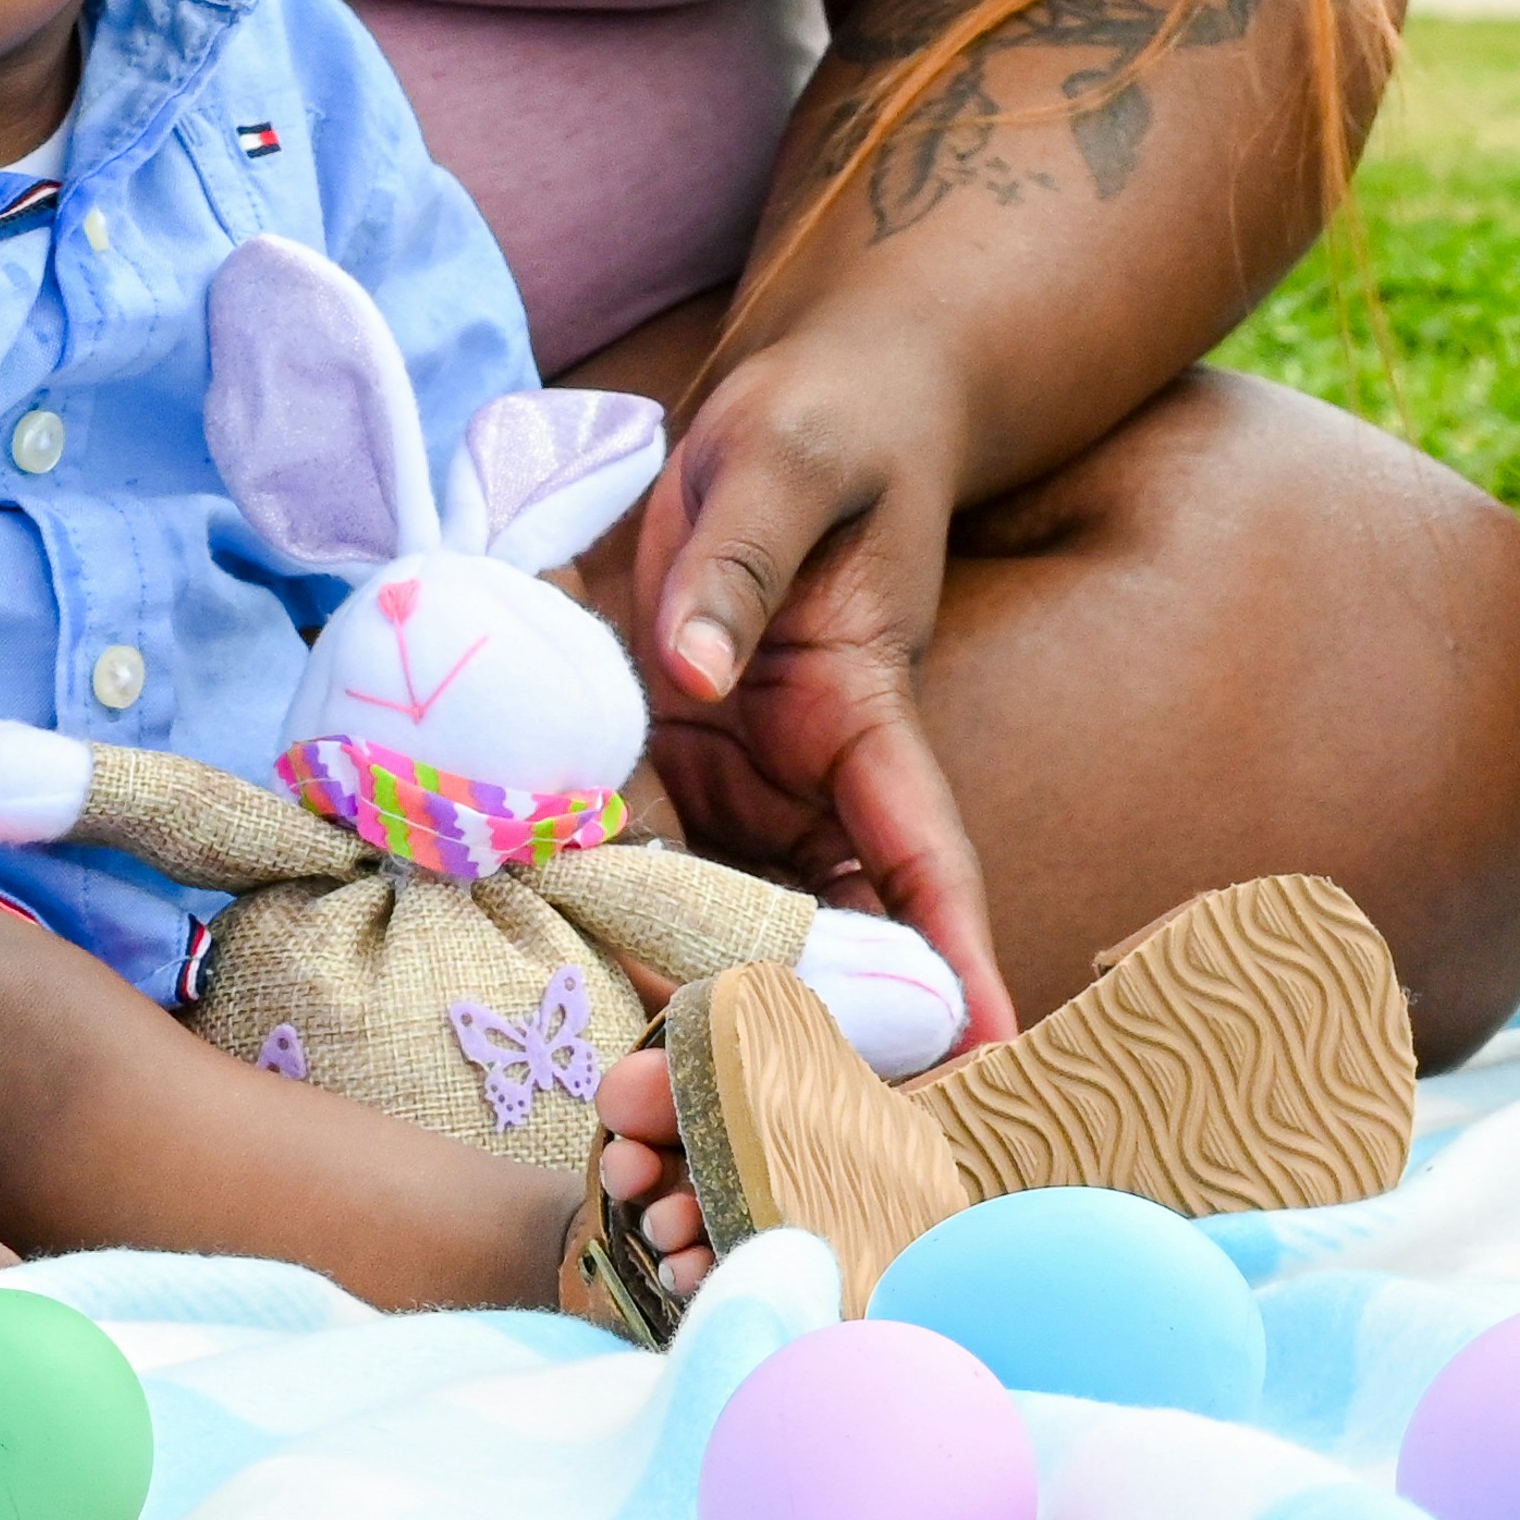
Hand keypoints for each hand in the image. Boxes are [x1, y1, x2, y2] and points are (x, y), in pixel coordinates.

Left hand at [626, 334, 1020, 1047]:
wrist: (778, 414)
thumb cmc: (820, 424)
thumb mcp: (782, 460)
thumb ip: (739, 556)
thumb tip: (694, 665)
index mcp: (868, 714)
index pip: (923, 856)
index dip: (952, 960)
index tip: (982, 1055)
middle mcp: (802, 778)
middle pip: (812, 927)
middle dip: (781, 1019)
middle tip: (724, 1105)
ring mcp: (725, 782)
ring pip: (709, 914)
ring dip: (671, 986)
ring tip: (631, 1083)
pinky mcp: (654, 765)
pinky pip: (622, 853)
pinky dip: (589, 907)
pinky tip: (538, 963)